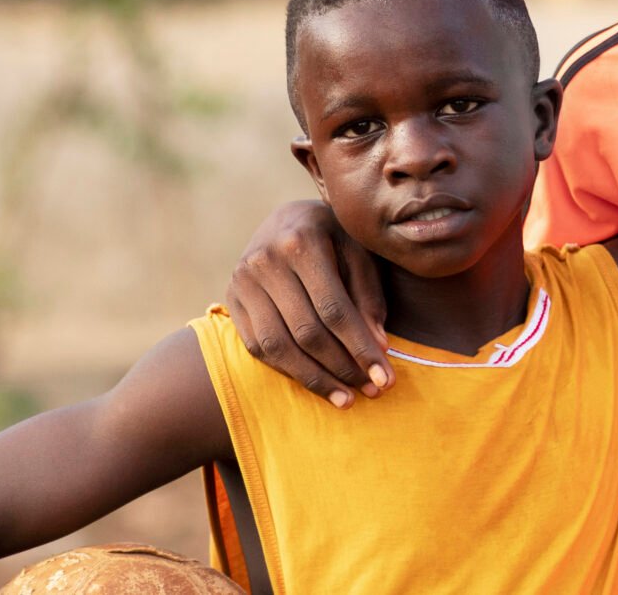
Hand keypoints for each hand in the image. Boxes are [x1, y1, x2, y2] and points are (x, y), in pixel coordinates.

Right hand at [225, 200, 393, 407]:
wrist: (286, 219)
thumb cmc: (334, 238)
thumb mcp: (359, 252)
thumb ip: (369, 297)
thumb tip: (378, 348)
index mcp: (301, 242)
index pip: (334, 308)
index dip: (360, 348)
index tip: (385, 378)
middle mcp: (265, 260)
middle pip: (307, 331)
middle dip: (343, 367)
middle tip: (372, 391)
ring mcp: (243, 281)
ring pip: (278, 346)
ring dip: (315, 379)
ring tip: (347, 398)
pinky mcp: (232, 299)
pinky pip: (259, 347)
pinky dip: (289, 370)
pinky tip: (317, 382)